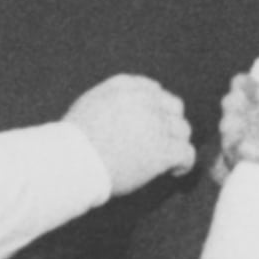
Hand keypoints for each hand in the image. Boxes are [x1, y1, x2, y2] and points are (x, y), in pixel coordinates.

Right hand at [62, 72, 196, 194]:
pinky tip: (175, 171)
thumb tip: (123, 114)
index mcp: (125, 87)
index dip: (155, 109)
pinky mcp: (163, 150)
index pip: (154, 90)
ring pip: (183, 130)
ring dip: (176, 143)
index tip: (150, 124)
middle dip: (169, 123)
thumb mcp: (89, 105)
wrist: (72, 161)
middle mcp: (145, 101)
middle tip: (160, 142)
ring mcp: (156, 125)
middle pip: (173, 107)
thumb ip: (110, 100)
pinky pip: (186, 153)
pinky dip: (184, 163)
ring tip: (167, 159)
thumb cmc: (72, 142)